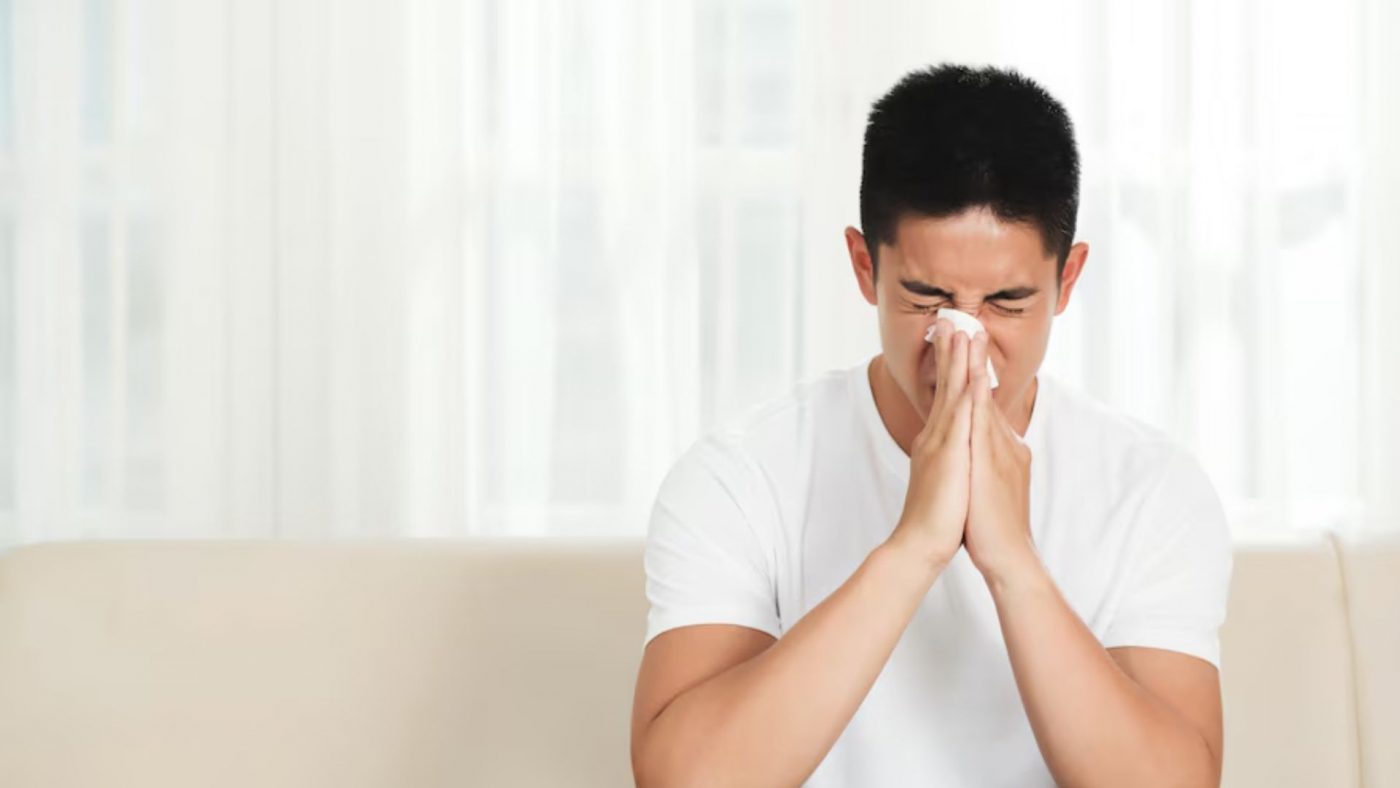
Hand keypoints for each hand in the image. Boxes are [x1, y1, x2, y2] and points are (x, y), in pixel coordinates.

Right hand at [885, 318, 974, 571]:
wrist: (921, 543)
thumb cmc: (937, 519)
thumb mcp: (945, 480)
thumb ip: (949, 459)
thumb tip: (957, 451)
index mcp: (937, 442)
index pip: (944, 396)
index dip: (948, 368)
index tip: (952, 342)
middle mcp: (935, 436)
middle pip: (945, 385)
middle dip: (949, 352)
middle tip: (951, 320)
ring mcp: (941, 443)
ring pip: (951, 392)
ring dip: (957, 359)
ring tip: (961, 330)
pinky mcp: (949, 454)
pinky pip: (960, 416)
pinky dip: (966, 390)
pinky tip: (972, 370)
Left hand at [963, 337, 1036, 584]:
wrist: (1009, 558)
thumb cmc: (994, 528)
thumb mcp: (988, 487)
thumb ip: (986, 465)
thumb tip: (976, 455)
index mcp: (1001, 449)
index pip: (985, 405)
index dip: (976, 376)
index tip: (966, 347)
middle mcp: (1004, 444)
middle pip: (987, 393)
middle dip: (976, 359)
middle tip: (969, 323)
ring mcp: (1000, 451)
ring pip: (985, 400)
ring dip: (977, 367)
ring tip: (969, 334)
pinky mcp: (993, 464)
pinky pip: (984, 425)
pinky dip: (979, 399)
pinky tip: (975, 377)